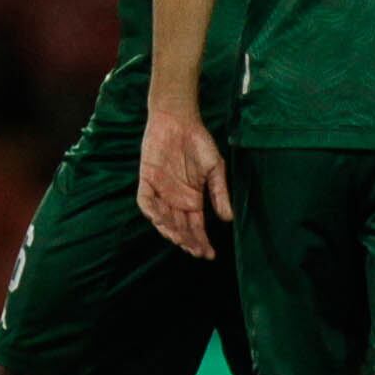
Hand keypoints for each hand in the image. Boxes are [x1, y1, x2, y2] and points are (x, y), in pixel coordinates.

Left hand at [138, 108, 232, 258]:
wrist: (179, 121)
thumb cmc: (199, 143)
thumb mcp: (215, 169)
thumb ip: (220, 193)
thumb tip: (228, 218)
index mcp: (193, 200)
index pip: (196, 227)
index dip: (201, 241)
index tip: (209, 254)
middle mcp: (175, 200)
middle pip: (180, 227)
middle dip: (187, 241)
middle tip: (195, 250)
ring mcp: (160, 192)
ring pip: (162, 219)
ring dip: (170, 230)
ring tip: (180, 238)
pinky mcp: (146, 180)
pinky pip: (145, 201)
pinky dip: (151, 211)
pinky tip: (159, 218)